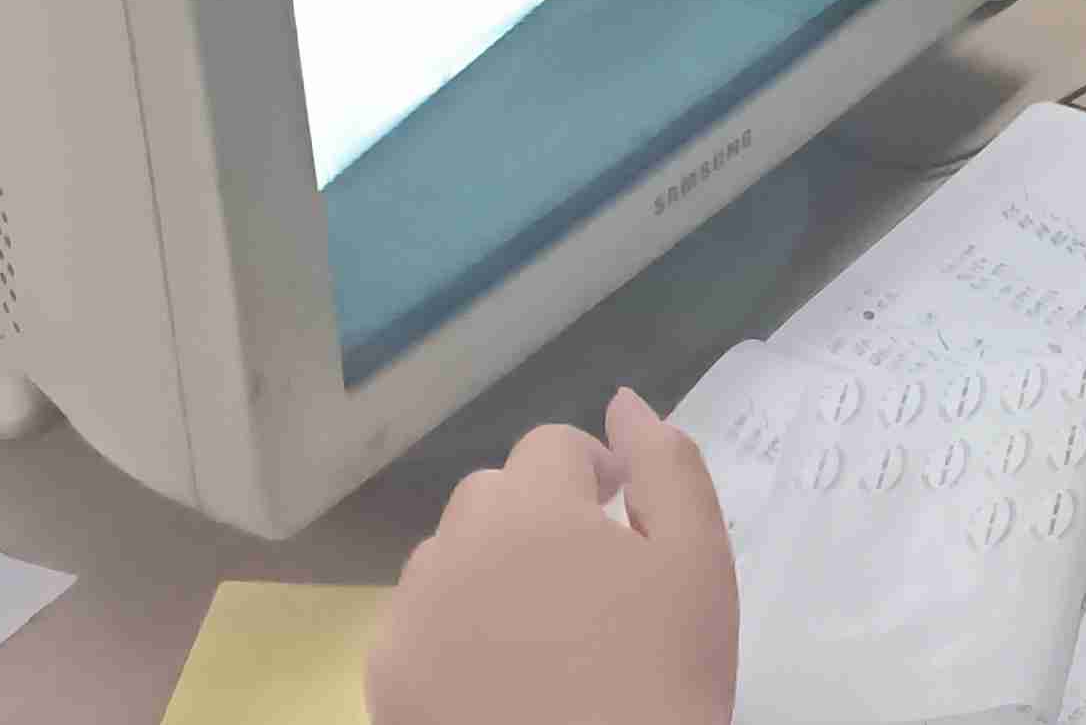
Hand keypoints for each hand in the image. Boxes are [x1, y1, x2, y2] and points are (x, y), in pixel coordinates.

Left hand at [365, 389, 736, 724]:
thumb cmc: (662, 675)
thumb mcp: (697, 558)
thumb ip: (665, 465)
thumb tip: (624, 403)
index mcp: (531, 509)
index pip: (550, 447)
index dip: (593, 473)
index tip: (622, 520)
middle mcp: (454, 550)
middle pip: (491, 496)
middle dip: (538, 516)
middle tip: (589, 581)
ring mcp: (410, 620)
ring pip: (448, 558)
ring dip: (489, 570)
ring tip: (543, 632)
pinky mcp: (387, 683)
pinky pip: (414, 625)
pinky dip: (450, 633)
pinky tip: (499, 677)